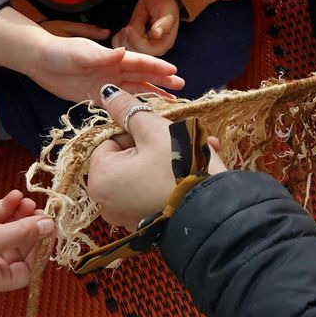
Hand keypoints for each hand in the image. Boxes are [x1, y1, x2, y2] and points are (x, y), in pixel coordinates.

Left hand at [0, 8, 184, 102]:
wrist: (38, 61)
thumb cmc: (59, 52)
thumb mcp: (80, 53)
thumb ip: (102, 56)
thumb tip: (123, 53)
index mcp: (113, 58)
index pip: (140, 63)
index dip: (157, 67)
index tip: (175, 71)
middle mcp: (114, 71)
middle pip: (143, 76)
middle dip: (162, 81)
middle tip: (181, 86)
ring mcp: (107, 84)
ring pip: (134, 90)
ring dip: (152, 94)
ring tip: (170, 100)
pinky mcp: (96, 96)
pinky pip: (119, 103)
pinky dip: (131, 107)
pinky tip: (142, 113)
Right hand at [0, 190, 53, 295]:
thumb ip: (22, 233)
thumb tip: (49, 225)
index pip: (26, 269)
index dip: (40, 251)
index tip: (50, 231)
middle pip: (20, 246)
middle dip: (31, 228)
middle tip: (42, 212)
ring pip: (9, 228)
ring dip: (21, 215)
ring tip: (28, 202)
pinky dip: (5, 207)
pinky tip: (14, 196)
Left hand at [87, 86, 225, 229]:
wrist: (215, 209)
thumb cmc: (181, 167)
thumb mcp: (154, 131)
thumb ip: (128, 110)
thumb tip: (106, 92)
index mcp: (100, 179)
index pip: (111, 141)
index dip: (138, 132)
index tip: (163, 134)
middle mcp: (105, 203)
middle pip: (127, 158)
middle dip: (156, 146)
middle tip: (186, 140)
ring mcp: (124, 216)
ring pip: (141, 174)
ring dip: (166, 160)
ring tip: (199, 152)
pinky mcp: (144, 224)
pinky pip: (149, 192)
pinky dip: (166, 180)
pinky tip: (193, 170)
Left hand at [112, 0, 180, 56]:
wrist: (156, 1)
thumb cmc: (163, 4)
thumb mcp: (166, 10)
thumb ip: (163, 23)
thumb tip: (157, 34)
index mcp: (163, 44)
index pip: (146, 50)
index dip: (135, 39)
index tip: (129, 26)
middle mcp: (153, 50)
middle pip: (133, 51)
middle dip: (129, 34)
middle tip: (136, 20)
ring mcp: (142, 49)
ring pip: (125, 50)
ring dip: (123, 35)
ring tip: (133, 23)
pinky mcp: (133, 46)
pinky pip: (119, 47)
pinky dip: (117, 38)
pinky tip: (125, 30)